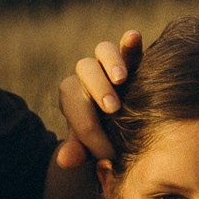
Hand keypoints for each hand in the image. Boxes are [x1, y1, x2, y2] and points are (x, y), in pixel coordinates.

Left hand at [54, 30, 141, 169]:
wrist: (122, 127)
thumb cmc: (103, 139)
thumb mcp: (89, 149)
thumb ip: (77, 152)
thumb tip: (65, 161)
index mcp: (73, 96)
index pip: (75, 105)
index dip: (88, 128)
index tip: (107, 152)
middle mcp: (88, 76)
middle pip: (84, 70)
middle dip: (97, 88)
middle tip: (112, 108)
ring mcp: (110, 64)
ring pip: (103, 50)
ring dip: (111, 62)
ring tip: (121, 79)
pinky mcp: (133, 59)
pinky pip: (130, 46)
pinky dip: (131, 41)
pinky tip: (134, 37)